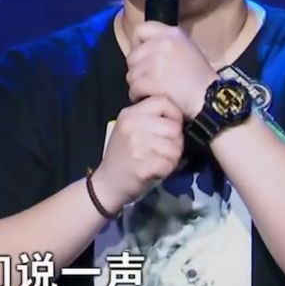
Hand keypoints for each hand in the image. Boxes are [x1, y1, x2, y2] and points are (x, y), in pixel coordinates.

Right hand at [90, 96, 184, 211]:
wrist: (107, 184)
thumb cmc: (122, 155)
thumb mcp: (129, 128)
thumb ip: (149, 117)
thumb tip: (177, 115)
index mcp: (129, 114)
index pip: (163, 102)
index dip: (174, 115)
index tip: (171, 127)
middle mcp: (132, 126)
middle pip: (173, 127)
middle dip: (176, 141)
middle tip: (166, 150)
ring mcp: (136, 146)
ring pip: (175, 147)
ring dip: (173, 157)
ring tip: (161, 160)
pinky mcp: (142, 166)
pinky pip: (169, 164)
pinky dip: (167, 170)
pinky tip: (157, 170)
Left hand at [126, 22, 217, 117]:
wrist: (211, 99)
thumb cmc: (202, 80)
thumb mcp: (188, 51)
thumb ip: (167, 45)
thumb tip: (143, 50)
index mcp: (173, 34)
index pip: (141, 30)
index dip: (137, 45)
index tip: (142, 58)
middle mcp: (162, 43)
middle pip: (133, 55)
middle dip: (138, 70)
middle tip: (149, 81)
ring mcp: (155, 61)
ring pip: (131, 74)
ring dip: (138, 85)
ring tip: (152, 92)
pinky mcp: (150, 80)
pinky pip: (134, 89)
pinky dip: (139, 97)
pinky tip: (151, 99)